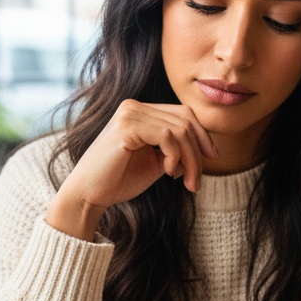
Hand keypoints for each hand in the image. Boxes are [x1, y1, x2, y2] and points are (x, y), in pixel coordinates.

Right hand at [47, 100, 218, 239]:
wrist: (89, 194)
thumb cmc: (119, 180)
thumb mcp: (156, 162)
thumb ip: (175, 150)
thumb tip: (205, 147)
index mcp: (141, 111)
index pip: (183, 114)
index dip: (202, 135)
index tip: (212, 158)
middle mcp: (134, 106)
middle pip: (185, 120)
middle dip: (198, 152)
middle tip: (196, 181)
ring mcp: (129, 113)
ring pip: (179, 129)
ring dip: (190, 159)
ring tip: (186, 182)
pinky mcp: (126, 126)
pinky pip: (167, 136)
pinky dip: (175, 156)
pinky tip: (168, 173)